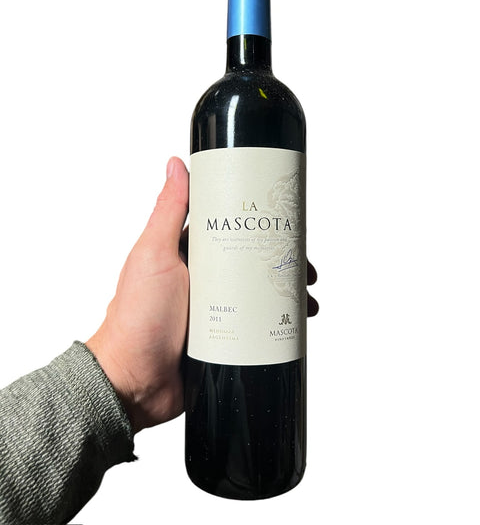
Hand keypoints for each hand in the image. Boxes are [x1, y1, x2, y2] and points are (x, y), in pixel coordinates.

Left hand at [87, 156, 318, 433]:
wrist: (133, 382)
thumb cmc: (136, 318)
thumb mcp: (154, 254)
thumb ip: (168, 210)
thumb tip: (175, 164)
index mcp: (186, 253)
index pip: (230, 228)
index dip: (258, 223)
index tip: (286, 221)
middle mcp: (203, 278)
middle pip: (251, 260)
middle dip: (282, 261)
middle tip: (305, 266)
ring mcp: (215, 309)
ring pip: (259, 292)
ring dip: (285, 292)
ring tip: (306, 299)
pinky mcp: (224, 337)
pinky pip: (256, 324)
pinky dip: (278, 321)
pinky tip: (295, 323)